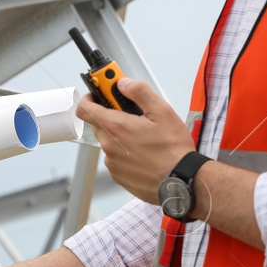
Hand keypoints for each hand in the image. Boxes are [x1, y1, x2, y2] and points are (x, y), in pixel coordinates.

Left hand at [75, 79, 194, 204]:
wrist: (182, 182)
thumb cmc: (174, 150)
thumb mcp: (162, 112)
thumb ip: (139, 92)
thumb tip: (124, 84)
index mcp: (116, 128)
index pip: (85, 109)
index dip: (89, 98)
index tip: (99, 94)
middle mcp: (109, 146)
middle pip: (100, 125)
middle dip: (113, 117)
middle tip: (133, 116)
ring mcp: (113, 163)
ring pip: (109, 142)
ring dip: (121, 137)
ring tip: (145, 139)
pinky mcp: (119, 176)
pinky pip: (116, 159)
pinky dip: (126, 153)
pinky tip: (145, 154)